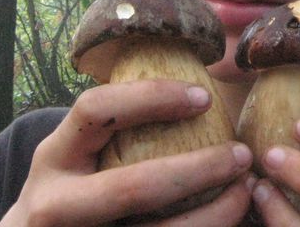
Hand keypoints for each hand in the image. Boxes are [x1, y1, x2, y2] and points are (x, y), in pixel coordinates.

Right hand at [0, 79, 254, 225]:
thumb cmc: (76, 186)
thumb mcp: (77, 153)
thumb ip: (116, 127)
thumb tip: (200, 86)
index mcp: (54, 157)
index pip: (95, 110)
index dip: (151, 97)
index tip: (203, 97)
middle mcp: (55, 204)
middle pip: (132, 188)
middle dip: (197, 170)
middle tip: (241, 154)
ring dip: (214, 214)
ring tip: (245, 190)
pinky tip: (229, 217)